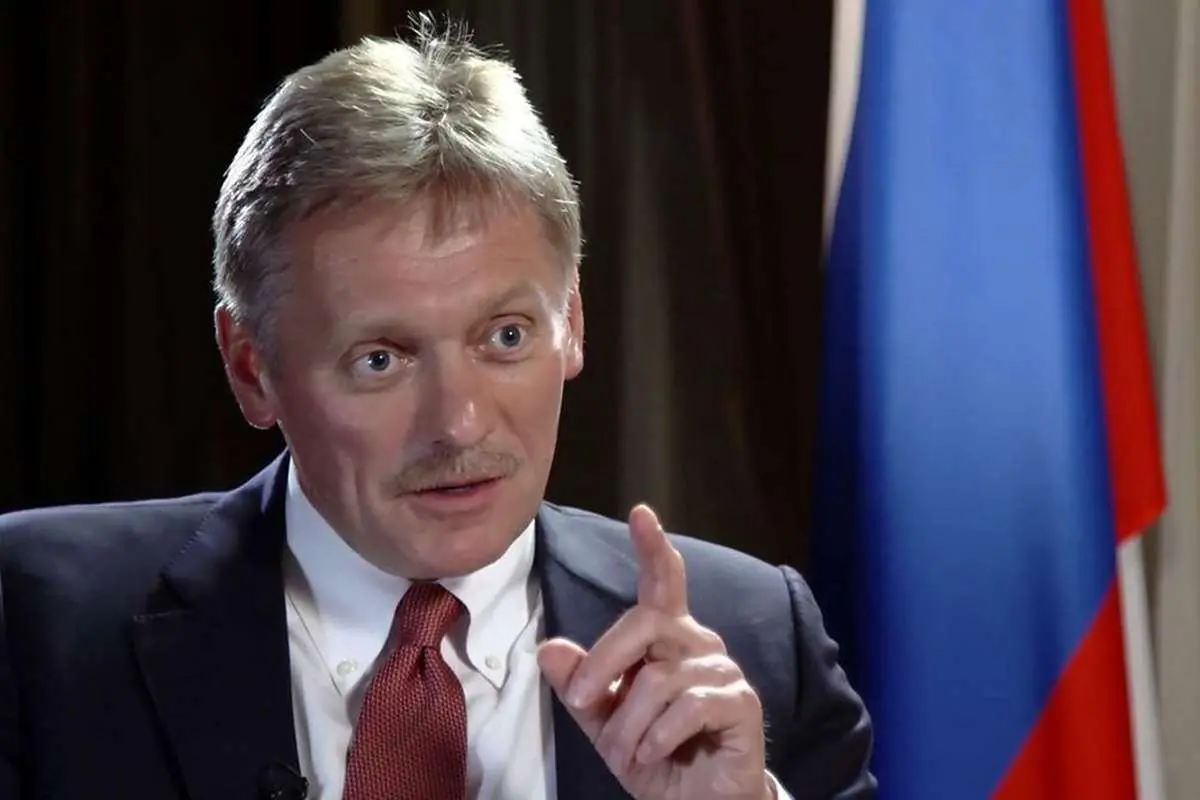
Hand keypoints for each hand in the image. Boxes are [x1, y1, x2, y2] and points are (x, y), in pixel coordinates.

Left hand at [538, 505, 772, 799]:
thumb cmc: (655, 756)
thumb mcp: (604, 723)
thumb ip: (579, 686)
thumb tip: (549, 648)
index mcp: (667, 638)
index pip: (663, 582)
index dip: (653, 546)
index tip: (642, 513)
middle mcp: (698, 643)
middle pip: (644, 623)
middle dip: (604, 663)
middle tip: (584, 701)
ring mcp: (723, 670)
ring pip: (658, 679)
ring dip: (629, 724)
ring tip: (628, 753)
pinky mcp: (741, 703)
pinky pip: (688, 706)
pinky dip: (658, 736)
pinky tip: (653, 754)